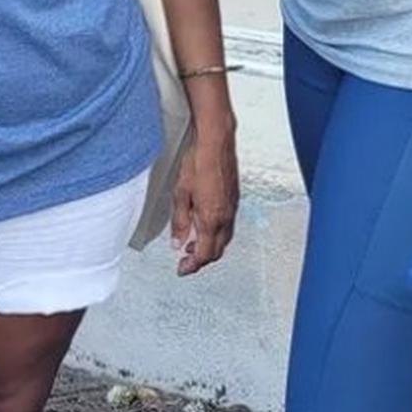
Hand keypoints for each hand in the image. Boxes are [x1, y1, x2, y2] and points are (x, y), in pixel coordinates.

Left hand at [170, 128, 238, 276]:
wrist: (216, 142)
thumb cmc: (198, 163)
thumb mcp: (180, 194)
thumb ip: (180, 222)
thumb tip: (177, 243)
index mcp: (211, 218)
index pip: (204, 254)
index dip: (192, 265)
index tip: (181, 269)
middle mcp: (225, 216)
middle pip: (217, 250)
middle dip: (201, 259)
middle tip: (185, 259)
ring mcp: (232, 208)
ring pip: (224, 239)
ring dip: (210, 246)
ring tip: (193, 244)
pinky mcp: (234, 199)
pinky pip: (228, 225)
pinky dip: (216, 233)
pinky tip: (205, 226)